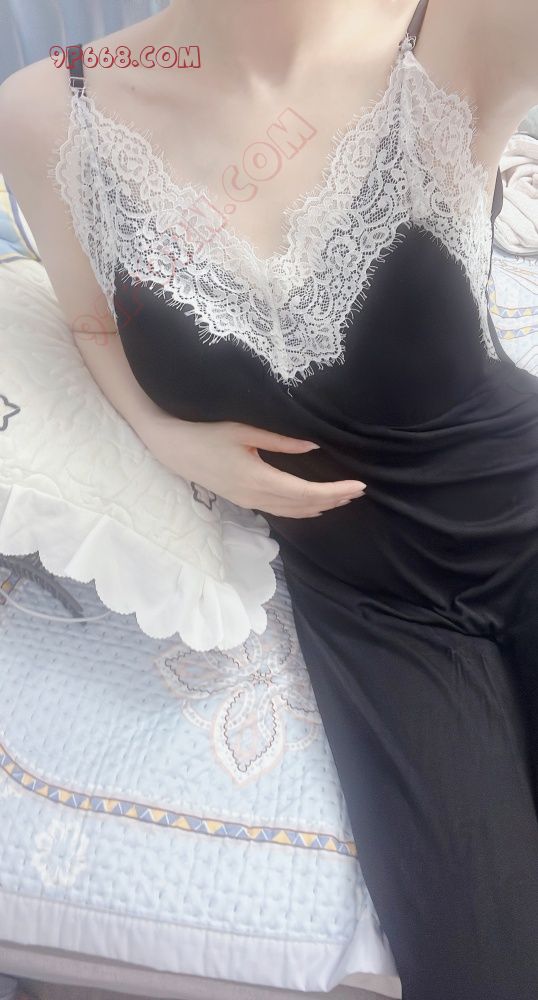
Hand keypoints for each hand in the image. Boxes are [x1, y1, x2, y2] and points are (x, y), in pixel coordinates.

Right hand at [143, 415, 365, 517]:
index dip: (334, 491)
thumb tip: (313, 444)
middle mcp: (255, 495)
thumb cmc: (205, 432)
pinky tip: (313, 507)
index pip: (306, 490)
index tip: (357, 486)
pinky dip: (301, 510)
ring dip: (319, 507)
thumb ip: (280, 440)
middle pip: (303, 505)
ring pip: (292, 512)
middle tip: (359, 492)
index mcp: (258, 477)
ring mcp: (248, 501)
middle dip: (333, 499)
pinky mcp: (243, 500)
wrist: (171, 447)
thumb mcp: (243, 430)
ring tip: (343, 500)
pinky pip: (279, 511)